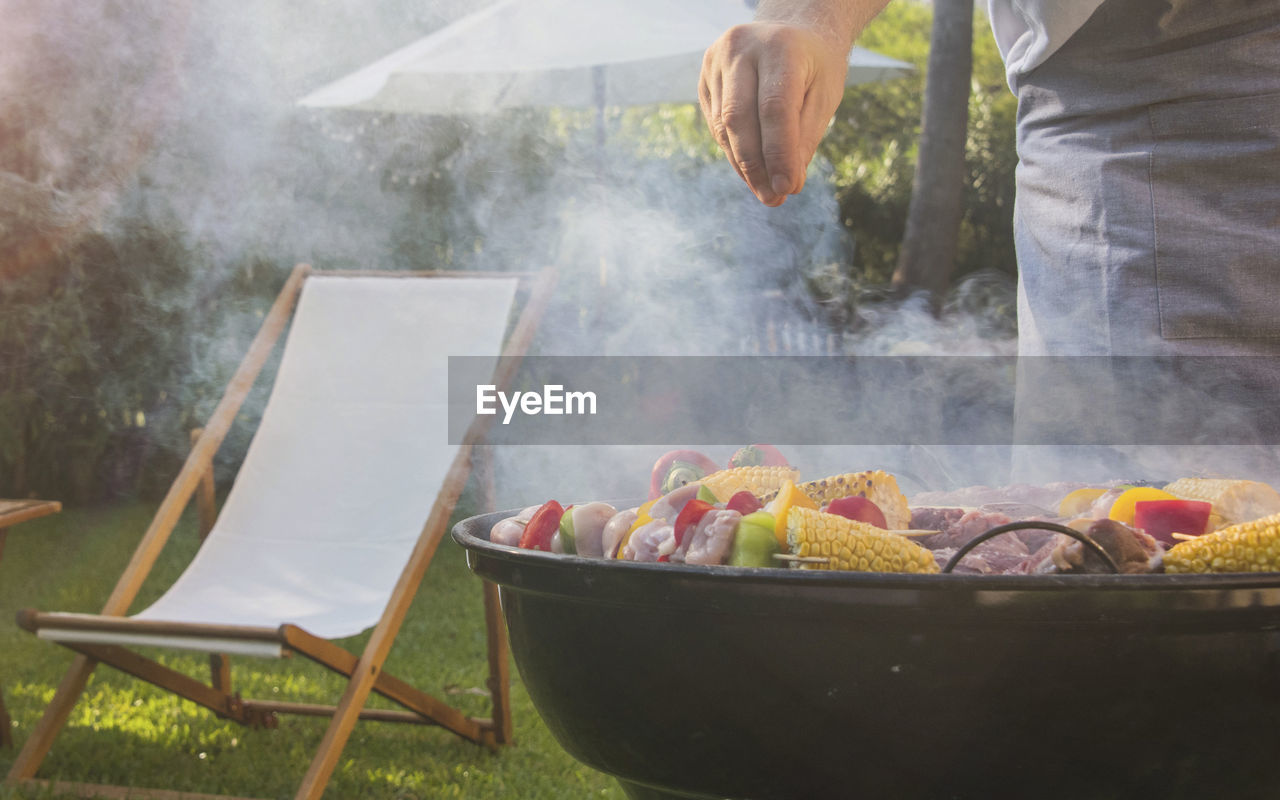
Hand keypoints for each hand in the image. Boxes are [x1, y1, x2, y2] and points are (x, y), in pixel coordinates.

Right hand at [699, 22, 849, 205]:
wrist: (792, 28)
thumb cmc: (815, 65)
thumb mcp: (824, 95)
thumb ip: (806, 138)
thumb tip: (788, 186)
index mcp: (779, 46)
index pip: (774, 108)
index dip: (779, 153)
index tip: (788, 189)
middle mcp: (741, 47)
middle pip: (739, 119)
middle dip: (756, 167)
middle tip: (774, 199)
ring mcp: (715, 60)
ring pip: (724, 126)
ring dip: (744, 165)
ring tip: (767, 191)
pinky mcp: (705, 76)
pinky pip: (716, 124)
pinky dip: (735, 152)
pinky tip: (753, 170)